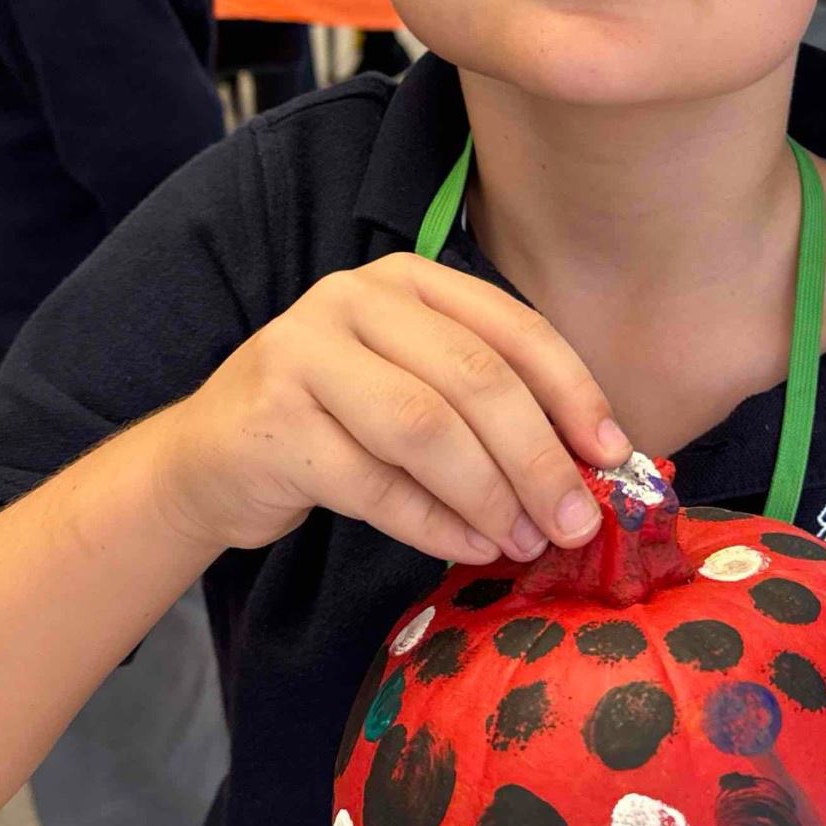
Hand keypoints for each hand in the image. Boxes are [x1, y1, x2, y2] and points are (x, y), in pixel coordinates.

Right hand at [149, 255, 630, 565]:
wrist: (211, 456)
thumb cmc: (337, 421)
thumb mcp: (411, 383)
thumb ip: (488, 402)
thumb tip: (596, 462)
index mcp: (405, 279)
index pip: (509, 326)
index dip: (571, 390)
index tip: (614, 452)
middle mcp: (352, 300)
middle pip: (473, 379)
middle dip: (538, 457)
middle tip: (577, 521)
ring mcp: (303, 355)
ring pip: (425, 429)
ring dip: (490, 494)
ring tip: (525, 541)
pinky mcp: (271, 424)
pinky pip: (374, 485)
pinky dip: (434, 523)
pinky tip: (470, 546)